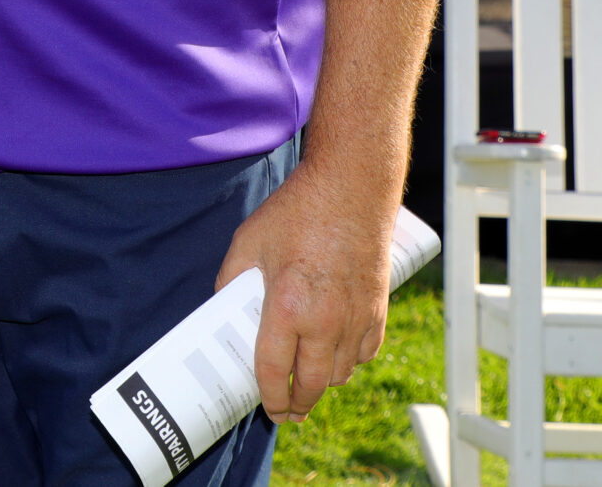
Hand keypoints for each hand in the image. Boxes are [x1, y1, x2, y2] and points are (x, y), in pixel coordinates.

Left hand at [216, 159, 395, 421]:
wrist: (351, 189)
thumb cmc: (297, 212)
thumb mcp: (248, 241)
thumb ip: (232, 280)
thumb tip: (224, 306)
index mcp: (287, 306)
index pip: (274, 369)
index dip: (269, 396)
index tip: (267, 407)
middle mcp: (325, 321)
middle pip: (311, 384)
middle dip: (297, 404)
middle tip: (288, 411)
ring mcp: (356, 318)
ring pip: (340, 373)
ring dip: (322, 383)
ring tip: (306, 382)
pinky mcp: (377, 310)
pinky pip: (365, 353)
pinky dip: (350, 362)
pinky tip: (336, 356)